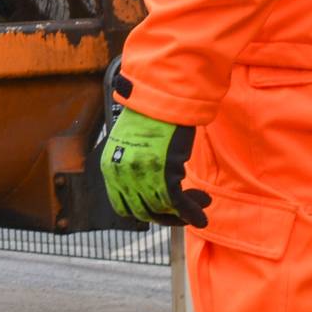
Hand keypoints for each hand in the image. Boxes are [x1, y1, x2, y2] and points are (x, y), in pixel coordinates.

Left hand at [94, 103, 209, 226]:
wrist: (164, 96)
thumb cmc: (153, 115)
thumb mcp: (133, 144)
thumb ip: (136, 167)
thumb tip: (152, 188)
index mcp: (109, 167)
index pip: (122, 206)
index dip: (144, 212)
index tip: (162, 209)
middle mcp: (121, 175)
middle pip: (142, 212)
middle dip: (167, 215)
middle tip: (185, 209)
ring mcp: (141, 175)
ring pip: (162, 210)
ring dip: (183, 213)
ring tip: (202, 202)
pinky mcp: (163, 172)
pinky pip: (177, 203)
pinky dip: (191, 213)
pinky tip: (202, 215)